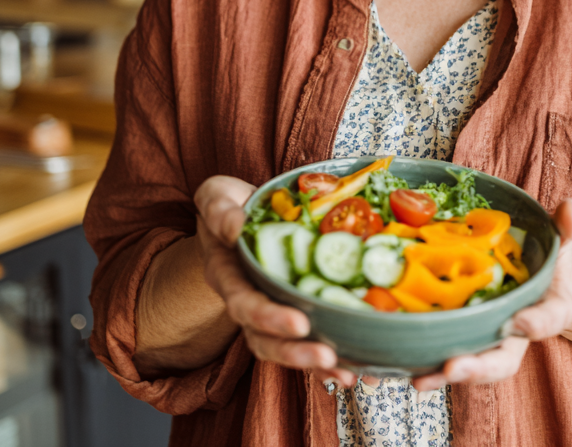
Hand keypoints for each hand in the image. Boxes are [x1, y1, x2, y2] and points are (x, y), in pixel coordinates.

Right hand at [195, 175, 358, 387]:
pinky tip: (356, 368)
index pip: (245, 305)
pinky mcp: (293, 308)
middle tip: (327, 355)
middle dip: (296, 352)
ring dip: (314, 363)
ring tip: (346, 372)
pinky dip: (329, 358)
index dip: (270, 318)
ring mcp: (270, 308)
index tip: (299, 324)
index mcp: (228, 276)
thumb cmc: (227, 205)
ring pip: (286, 347)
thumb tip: (235, 227)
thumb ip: (220, 211)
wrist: (238, 212)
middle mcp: (247, 300)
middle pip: (265, 339)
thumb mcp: (215, 198)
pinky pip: (308, 338)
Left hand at [412, 198, 571, 391]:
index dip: (536, 324)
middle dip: (479, 368)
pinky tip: (403, 371)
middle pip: (503, 360)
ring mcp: (488, 337)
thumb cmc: (547, 250)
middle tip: (454, 367)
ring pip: (471, 365)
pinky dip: (425, 365)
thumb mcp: (560, 233)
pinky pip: (445, 355)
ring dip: (444, 374)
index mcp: (550, 307)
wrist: (532, 268)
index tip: (519, 322)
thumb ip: (568, 223)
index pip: (549, 319)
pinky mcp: (464, 336)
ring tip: (420, 380)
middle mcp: (518, 332)